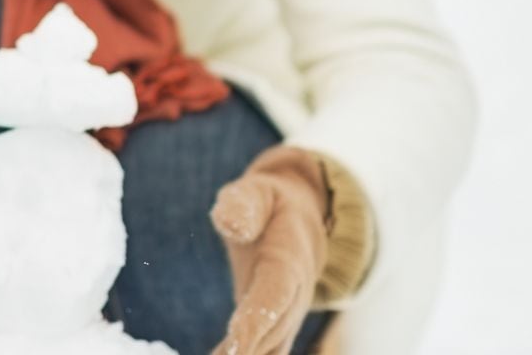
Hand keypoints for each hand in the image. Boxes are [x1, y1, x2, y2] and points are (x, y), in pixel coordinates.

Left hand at [210, 146, 331, 354]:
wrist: (297, 222)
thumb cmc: (267, 204)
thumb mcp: (255, 192)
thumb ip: (243, 205)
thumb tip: (234, 226)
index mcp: (289, 261)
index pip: (274, 296)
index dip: (256, 323)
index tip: (236, 348)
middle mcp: (294, 295)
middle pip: (273, 332)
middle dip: (248, 352)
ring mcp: (287, 314)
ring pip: (271, 348)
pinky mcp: (274, 325)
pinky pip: (262, 349)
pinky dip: (239, 354)